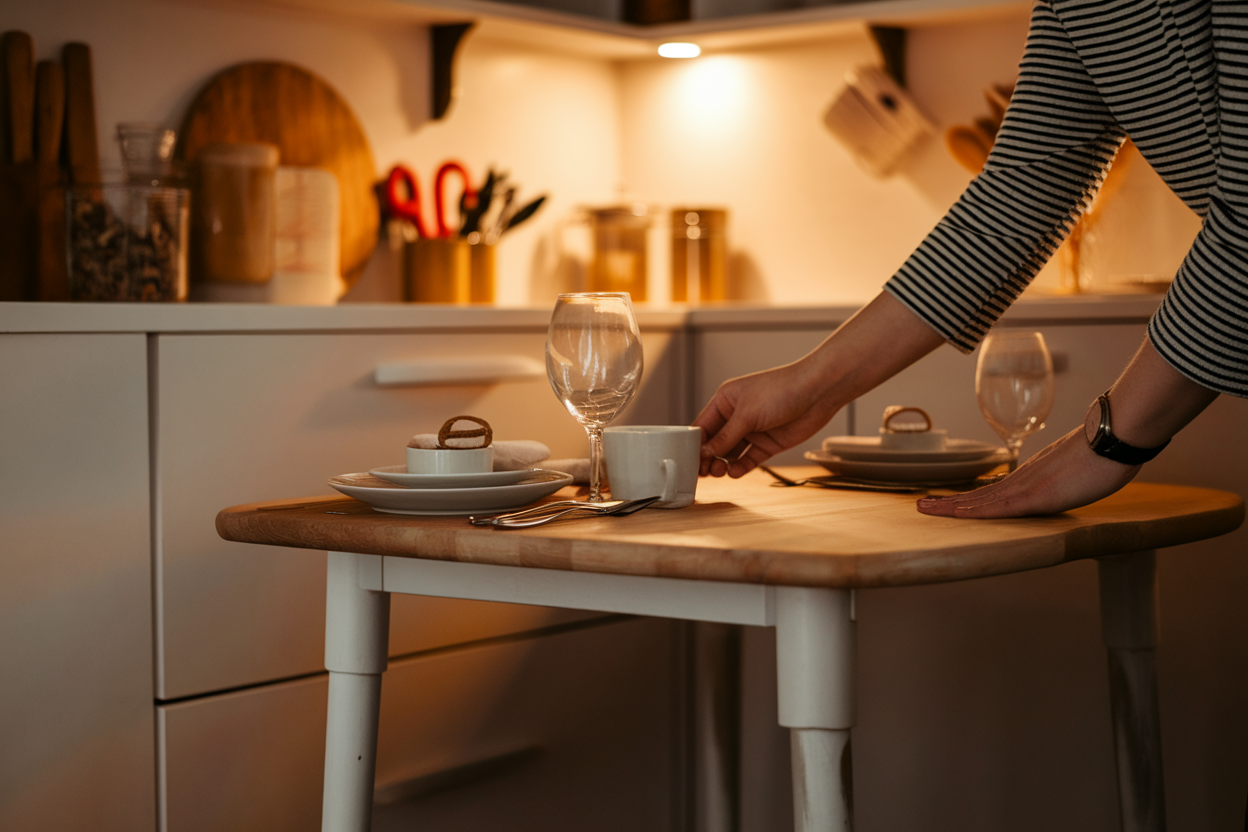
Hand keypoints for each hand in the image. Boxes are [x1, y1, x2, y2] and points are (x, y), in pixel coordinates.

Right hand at [694, 359, 840, 477]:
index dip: (695, 444)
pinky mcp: (767, 443)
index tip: (689, 461)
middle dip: (707, 457)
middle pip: (715, 442)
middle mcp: (736, 416)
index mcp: (725, 401)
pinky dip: (739, 467)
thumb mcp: (747, 414)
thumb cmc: (780, 391)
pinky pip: (748, 459)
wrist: (817, 392)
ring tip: (719, 473)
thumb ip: (725, 437)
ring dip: (722, 464)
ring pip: (730, 453)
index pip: (703, 426)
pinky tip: (733, 472)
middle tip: (703, 473)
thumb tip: (706, 453)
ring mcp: (752, 431)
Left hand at [915, 425, 1140, 517]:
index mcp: (1032, 474)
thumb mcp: (1076, 468)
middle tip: (920, 505)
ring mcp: (1030, 486)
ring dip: (952, 506)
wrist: (1116, 436)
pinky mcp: (1040, 496)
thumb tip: (1062, 482)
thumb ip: (1062, 476)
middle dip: (948, 502)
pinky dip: (978, 512)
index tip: (947, 500)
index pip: (992, 489)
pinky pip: (1003, 507)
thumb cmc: (1105, 451)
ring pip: (983, 500)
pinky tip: (959, 514)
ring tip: (925, 508)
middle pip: (979, 494)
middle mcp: (1024, 478)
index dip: (967, 496)